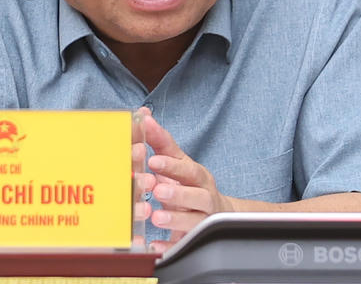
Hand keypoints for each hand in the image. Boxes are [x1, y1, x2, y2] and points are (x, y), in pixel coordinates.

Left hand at [137, 107, 234, 250]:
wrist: (216, 214)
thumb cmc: (190, 183)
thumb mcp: (178, 162)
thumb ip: (161, 141)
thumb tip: (144, 115)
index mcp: (197, 177)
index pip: (188, 169)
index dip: (171, 166)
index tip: (153, 162)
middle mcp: (204, 197)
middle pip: (197, 196)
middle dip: (178, 193)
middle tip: (157, 190)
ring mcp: (201, 220)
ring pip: (193, 221)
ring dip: (175, 219)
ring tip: (156, 217)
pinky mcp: (193, 240)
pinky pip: (184, 245)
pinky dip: (169, 245)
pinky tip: (155, 245)